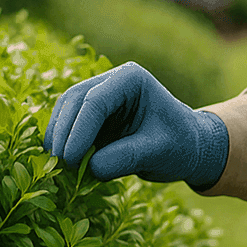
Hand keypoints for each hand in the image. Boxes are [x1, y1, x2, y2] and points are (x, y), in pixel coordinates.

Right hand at [42, 62, 226, 186]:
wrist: (188, 147)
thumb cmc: (180, 145)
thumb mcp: (159, 152)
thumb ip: (126, 158)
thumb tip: (90, 167)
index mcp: (131, 78)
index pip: (95, 101)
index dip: (78, 131)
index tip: (71, 160)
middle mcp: (111, 81)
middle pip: (74, 102)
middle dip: (63, 133)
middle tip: (60, 166)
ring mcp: (99, 95)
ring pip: (65, 112)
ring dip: (58, 138)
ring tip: (59, 168)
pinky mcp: (92, 114)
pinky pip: (68, 124)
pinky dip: (63, 142)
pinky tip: (62, 164)